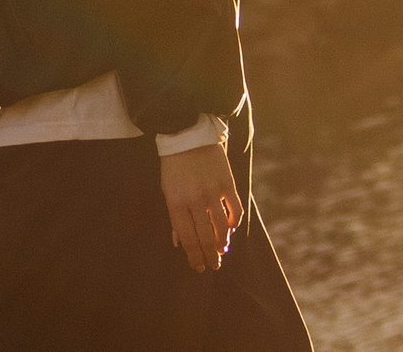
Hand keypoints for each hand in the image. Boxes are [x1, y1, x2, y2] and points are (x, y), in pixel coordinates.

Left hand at [158, 142, 242, 273]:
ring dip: (222, 242)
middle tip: (214, 266)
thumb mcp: (167, 189)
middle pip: (204, 236)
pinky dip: (234, 222)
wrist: (187, 134)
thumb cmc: (174, 165)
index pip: (187, 238)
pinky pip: (235, 209)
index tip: (198, 267)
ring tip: (222, 250)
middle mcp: (194, 200)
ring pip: (221, 227)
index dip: (194, 256)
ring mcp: (212, 191)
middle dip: (209, 256)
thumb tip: (179, 243)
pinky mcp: (226, 182)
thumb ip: (174, 216)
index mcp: (175, 202)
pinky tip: (231, 228)